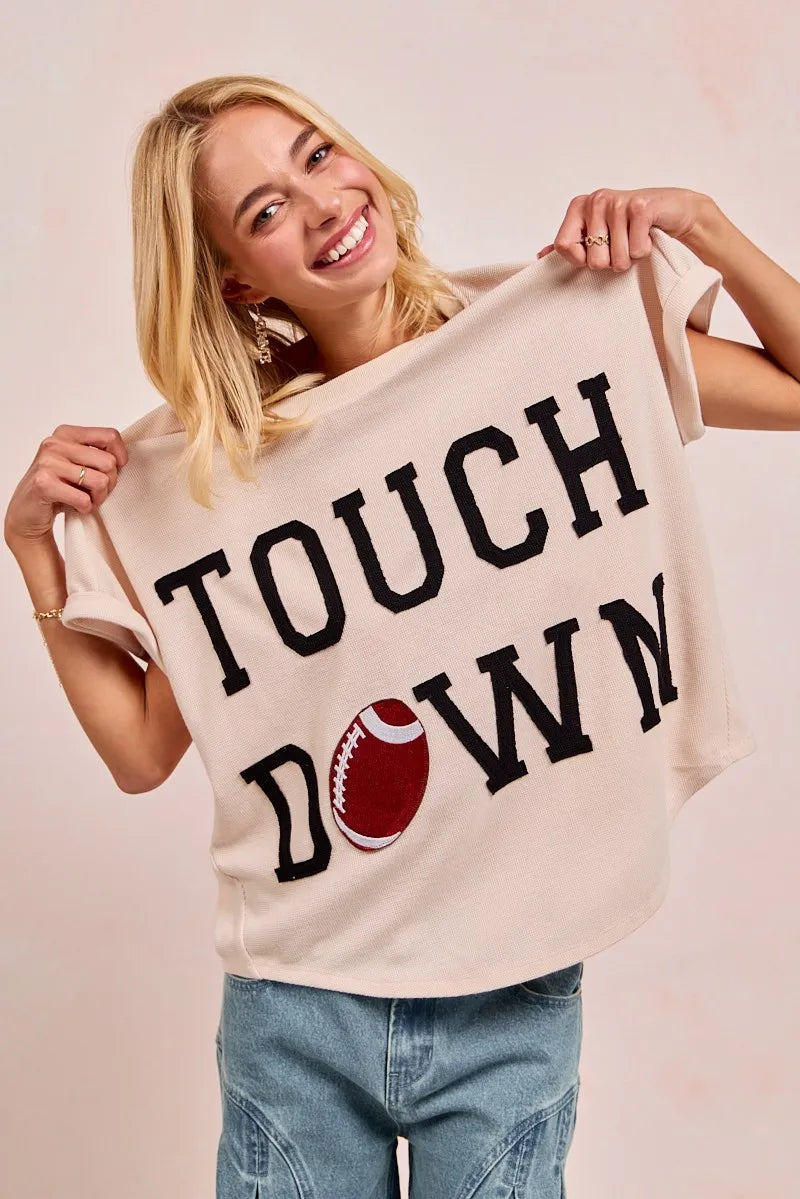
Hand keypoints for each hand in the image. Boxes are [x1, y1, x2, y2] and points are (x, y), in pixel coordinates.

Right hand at [4, 425, 127, 549]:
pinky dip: (85, 508)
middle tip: (96, 492)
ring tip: (86, 500)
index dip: (120, 457)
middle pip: (109, 462)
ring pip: (100, 481)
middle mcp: (55, 444)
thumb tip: (123, 459)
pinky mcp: (44, 484)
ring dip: (98, 498)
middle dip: (109, 483)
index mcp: (67, 433)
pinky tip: (76, 507)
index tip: (115, 470)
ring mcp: (48, 462)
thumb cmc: (58, 487)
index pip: (110, 436)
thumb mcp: (77, 463)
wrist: (27, 511)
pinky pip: (84, 499)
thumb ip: (96, 454)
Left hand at [535, 187, 710, 270]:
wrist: (670, 209)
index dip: (580, 260)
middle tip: (621, 245)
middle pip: (594, 260)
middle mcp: (596, 200)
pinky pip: (636, 250)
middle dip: (611, 262)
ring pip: (618, 259)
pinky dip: (644, 250)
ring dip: (630, 258)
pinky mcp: (641, 207)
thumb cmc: (628, 225)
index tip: (594, 253)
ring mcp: (618, 202)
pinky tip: (646, 235)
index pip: (563, 247)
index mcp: (578, 206)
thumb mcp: (595, 233)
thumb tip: (540, 255)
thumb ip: (568, 244)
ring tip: (634, 240)